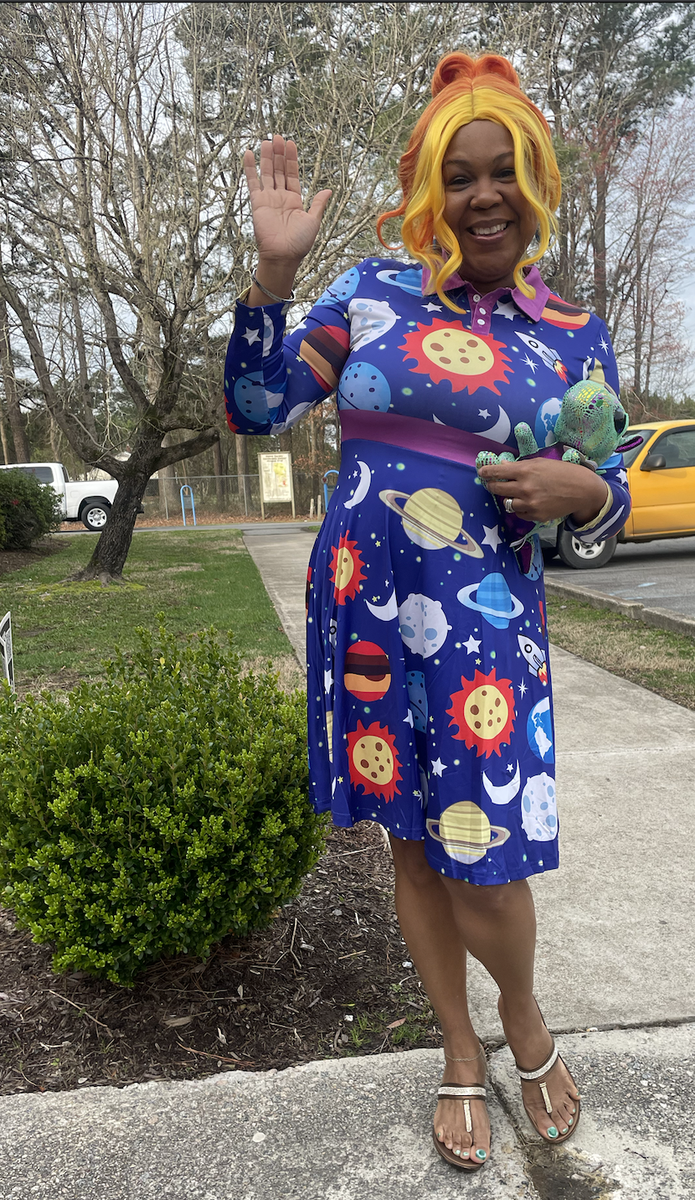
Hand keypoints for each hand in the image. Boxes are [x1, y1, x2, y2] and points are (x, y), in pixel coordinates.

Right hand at [243, 136, 331, 266]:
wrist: (283, 256)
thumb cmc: (299, 243)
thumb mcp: (313, 221)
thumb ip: (318, 204)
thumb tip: (329, 190)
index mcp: (294, 200)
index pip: (292, 174)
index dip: (291, 159)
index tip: (290, 143)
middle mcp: (281, 197)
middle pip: (279, 170)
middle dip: (279, 153)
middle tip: (277, 137)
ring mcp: (268, 199)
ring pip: (267, 173)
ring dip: (267, 157)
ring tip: (267, 141)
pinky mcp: (257, 203)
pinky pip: (253, 183)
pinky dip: (250, 169)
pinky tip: (250, 154)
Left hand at [478, 457, 609, 524]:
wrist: (582, 490)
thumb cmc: (563, 472)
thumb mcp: (541, 463)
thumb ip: (520, 466)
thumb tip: (503, 466)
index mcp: (526, 470)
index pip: (497, 472)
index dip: (486, 472)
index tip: (481, 473)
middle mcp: (525, 487)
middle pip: (497, 488)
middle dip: (492, 485)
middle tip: (492, 484)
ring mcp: (529, 503)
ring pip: (507, 503)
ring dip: (507, 498)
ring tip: (513, 494)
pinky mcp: (536, 515)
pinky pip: (519, 513)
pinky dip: (520, 508)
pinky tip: (526, 502)